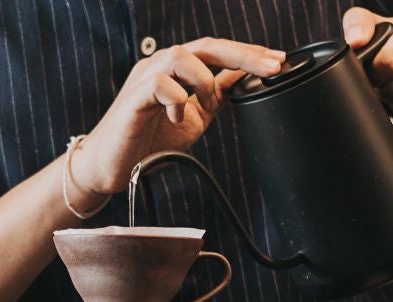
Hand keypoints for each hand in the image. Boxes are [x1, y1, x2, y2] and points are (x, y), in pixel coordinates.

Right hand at [69, 38, 284, 196]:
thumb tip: (243, 78)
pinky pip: (162, 83)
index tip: (279, 62)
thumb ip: (215, 97)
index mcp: (177, 69)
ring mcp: (145, 77)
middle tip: (271, 67)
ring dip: (203, 79)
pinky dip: (177, 100)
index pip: (217, 51)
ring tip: (206, 103)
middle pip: (207, 46)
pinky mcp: (134, 96)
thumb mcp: (193, 118)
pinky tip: (175, 118)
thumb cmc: (148, 141)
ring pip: (183, 55)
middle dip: (243, 54)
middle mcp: (161, 65)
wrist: (113, 165)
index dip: (248, 55)